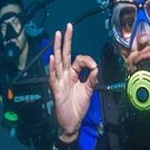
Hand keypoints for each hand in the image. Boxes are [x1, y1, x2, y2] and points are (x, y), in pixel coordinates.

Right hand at [49, 23, 98, 141]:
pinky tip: (53, 57)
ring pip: (58, 61)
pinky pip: (53, 76)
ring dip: (58, 47)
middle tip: (68, 26)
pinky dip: (52, 67)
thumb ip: (92, 79)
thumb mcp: (89, 91)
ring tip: (58, 35)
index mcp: (73, 74)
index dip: (87, 60)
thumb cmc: (78, 106)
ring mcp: (59, 81)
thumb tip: (96, 68)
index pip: (78, 60)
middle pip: (65, 54)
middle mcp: (65, 75)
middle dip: (67, 40)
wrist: (72, 122)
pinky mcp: (56, 89)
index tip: (94, 66)